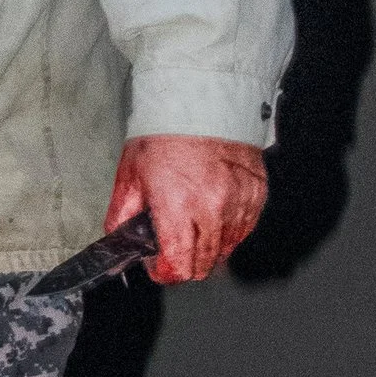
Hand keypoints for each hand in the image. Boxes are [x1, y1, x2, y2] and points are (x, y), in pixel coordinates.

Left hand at [103, 133, 267, 285]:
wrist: (199, 104)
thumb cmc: (164, 135)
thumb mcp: (129, 176)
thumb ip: (121, 217)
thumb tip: (119, 244)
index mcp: (178, 206)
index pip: (178, 265)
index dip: (164, 272)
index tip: (158, 266)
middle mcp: (212, 208)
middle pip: (203, 265)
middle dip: (184, 263)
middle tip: (172, 246)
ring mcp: (239, 202)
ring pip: (226, 250)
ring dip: (207, 248)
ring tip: (192, 225)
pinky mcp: (256, 194)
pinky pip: (244, 229)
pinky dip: (228, 230)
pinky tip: (212, 214)